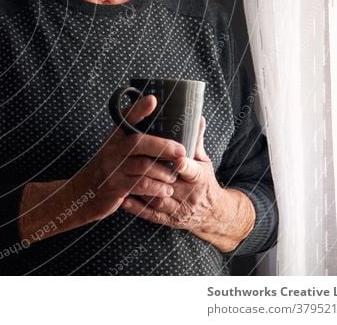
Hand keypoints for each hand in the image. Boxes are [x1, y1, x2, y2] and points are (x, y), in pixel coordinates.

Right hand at [72, 95, 186, 222]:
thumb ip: (135, 136)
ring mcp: (112, 168)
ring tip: (173, 176)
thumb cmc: (110, 167)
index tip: (153, 100)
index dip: (139, 108)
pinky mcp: (115, 186)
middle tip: (182, 151)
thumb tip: (155, 114)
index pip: (126, 117)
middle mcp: (112, 149)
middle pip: (138, 142)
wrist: (86, 192)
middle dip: (163, 146)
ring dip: (163, 172)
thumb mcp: (117, 148)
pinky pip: (141, 185)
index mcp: (115, 136)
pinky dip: (157, 188)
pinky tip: (166, 190)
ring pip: (143, 166)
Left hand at [121, 118, 254, 250]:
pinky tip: (123, 199)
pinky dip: (137, 208)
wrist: (213, 214)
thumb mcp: (204, 161)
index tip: (177, 159)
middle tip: (135, 163)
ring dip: (142, 191)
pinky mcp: (169, 220)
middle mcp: (189, 196)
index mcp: (200, 179)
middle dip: (154, 175)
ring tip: (124, 179)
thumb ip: (196, 141)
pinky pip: (151, 215)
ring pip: (158, 200)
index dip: (185, 166)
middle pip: (170, 185)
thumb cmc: (206, 182)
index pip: (192, 171)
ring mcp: (178, 209)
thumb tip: (196, 117)